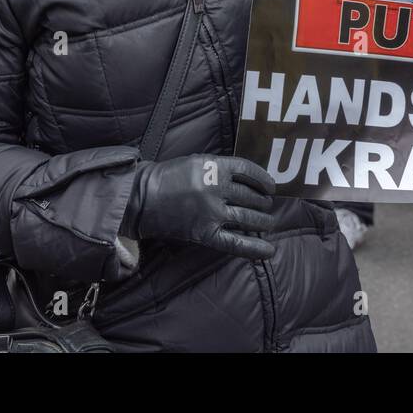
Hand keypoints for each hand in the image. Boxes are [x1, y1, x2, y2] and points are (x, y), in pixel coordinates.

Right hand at [123, 154, 277, 260]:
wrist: (141, 198)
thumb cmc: (168, 177)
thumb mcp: (197, 161)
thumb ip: (221, 168)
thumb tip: (250, 181)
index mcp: (214, 166)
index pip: (249, 171)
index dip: (264, 180)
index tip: (270, 187)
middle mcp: (216, 188)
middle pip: (251, 196)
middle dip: (263, 203)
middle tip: (266, 206)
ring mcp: (211, 212)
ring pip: (248, 218)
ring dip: (263, 222)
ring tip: (268, 223)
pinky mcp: (205, 233)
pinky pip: (236, 243)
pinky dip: (254, 248)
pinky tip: (269, 251)